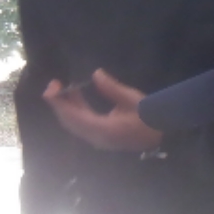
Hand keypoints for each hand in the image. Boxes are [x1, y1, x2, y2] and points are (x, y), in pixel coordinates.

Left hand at [42, 70, 161, 152]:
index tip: (50, 88)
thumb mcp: (131, 99)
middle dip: (58, 103)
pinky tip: (75, 95)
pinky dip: (74, 109)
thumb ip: (111, 88)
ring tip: (62, 87)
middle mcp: (95, 137)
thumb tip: (96, 74)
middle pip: (68, 121)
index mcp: (103, 130)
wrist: (163, 134)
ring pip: (73, 123)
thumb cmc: (149, 116)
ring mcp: (97, 139)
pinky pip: (80, 123)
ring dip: (66, 105)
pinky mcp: (100, 136)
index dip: (58, 103)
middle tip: (54, 84)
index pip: (72, 116)